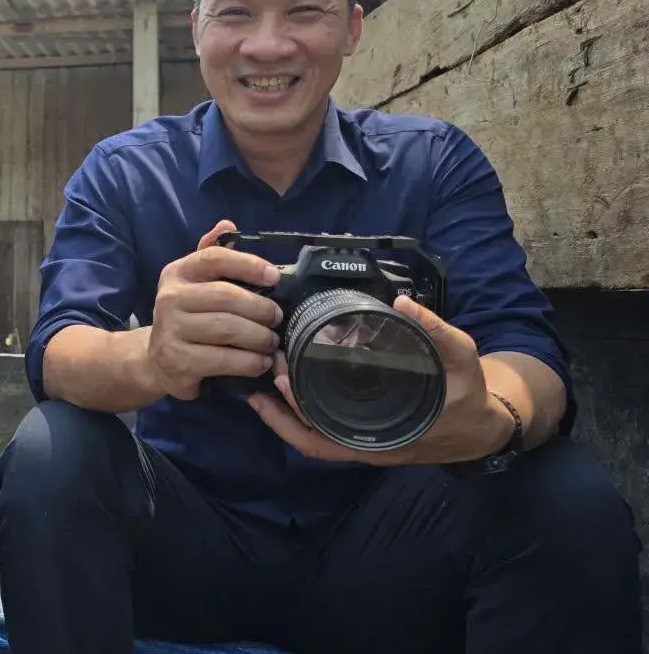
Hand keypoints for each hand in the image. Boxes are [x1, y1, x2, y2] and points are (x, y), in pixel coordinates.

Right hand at [142, 220, 284, 400]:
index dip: (248, 264)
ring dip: (259, 337)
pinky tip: (261, 362)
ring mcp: (171, 330)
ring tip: (272, 342)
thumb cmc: (187, 316)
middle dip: (261, 308)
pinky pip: (224, 359)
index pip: (214, 258)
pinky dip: (250, 362)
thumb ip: (214, 254)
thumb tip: (228, 224)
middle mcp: (170, 298)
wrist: (156, 360)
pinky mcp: (179, 361)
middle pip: (226, 296)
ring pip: (227, 328)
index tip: (275, 276)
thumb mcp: (195, 283)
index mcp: (177, 273)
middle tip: (277, 318)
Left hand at [246, 295, 515, 465]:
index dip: (295, 416)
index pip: (324, 440)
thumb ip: (434, 331)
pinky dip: (302, 410)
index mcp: (384, 439)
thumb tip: (401, 303)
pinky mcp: (363, 432)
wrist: (483, 426)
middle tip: (265, 364)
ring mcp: (363, 442)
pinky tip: (287, 382)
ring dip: (286, 409)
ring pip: (312, 436)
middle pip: (308, 439)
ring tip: (267, 370)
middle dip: (280, 409)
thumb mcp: (462, 359)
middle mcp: (367, 447)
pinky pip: (324, 428)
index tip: (277, 380)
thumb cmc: (469, 395)